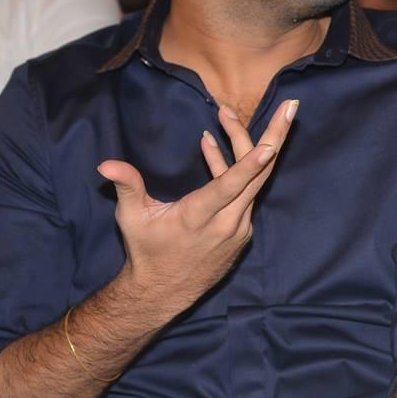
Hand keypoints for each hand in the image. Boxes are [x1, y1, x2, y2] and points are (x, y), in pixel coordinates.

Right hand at [98, 99, 297, 315]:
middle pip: (258, 174)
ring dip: (245, 146)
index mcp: (199, 216)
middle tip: (291, 106)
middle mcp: (227, 222)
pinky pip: (245, 194)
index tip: (272, 144)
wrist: (163, 291)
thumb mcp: (131, 218)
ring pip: (252, 181)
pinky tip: (213, 148)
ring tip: (225, 115)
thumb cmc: (146, 250)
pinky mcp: (242, 231)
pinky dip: (235, 170)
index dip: (251, 164)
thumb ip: (126, 185)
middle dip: (276, 137)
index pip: (230, 186)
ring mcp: (239, 228)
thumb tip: (105, 164)